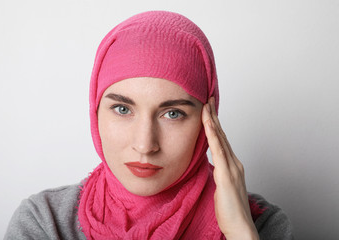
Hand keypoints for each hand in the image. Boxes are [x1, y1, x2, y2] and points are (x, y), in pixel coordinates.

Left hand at [202, 97, 258, 239]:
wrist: (240, 226)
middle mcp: (234, 163)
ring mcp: (232, 168)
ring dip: (213, 121)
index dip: (214, 123)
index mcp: (231, 165)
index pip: (221, 140)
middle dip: (214, 116)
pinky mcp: (227, 176)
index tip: (208, 109)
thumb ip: (218, 172)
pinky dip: (212, 136)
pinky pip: (219, 151)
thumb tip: (211, 165)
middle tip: (208, 99)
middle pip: (222, 134)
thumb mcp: (221, 185)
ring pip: (221, 139)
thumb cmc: (230, 209)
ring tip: (206, 105)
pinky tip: (207, 125)